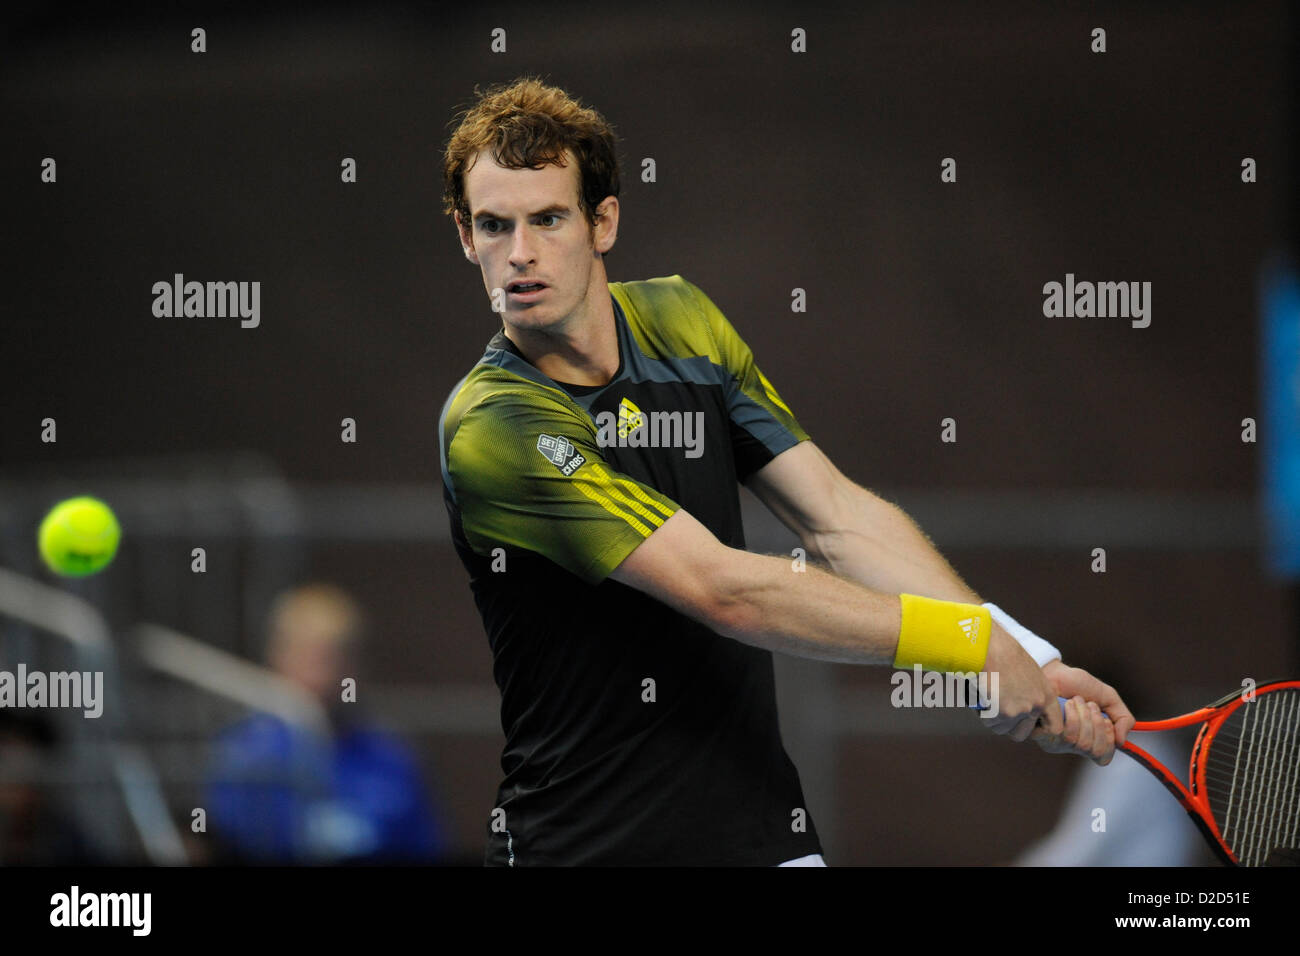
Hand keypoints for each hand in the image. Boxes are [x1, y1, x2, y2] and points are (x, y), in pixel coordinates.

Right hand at [978, 623, 1056, 740]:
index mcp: (1046, 695)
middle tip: (997, 711)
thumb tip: (1021, 714)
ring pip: (1003, 729)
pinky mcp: (1003, 712)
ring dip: (993, 719)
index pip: (1055, 727)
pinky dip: (982, 713)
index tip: (1026, 723)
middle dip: (1008, 726)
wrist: (989, 646)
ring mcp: (1020, 711)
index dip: (1040, 729)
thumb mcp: (1028, 674)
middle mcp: (1036, 705)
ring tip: (986, 700)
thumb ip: (1029, 694)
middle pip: (1023, 733)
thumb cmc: (1003, 653)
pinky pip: (990, 722)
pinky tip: (980, 697)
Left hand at [1030, 660, 1135, 764]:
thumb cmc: (1079, 685)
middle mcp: (1073, 746)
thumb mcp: (1109, 699)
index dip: (1108, 740)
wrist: (1055, 671)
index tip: (1107, 720)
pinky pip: (1065, 735)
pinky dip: (1072, 715)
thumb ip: (1123, 719)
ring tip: (1077, 701)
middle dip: (1097, 724)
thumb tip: (1121, 742)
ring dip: (1084, 716)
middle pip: (1094, 750)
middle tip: (1090, 705)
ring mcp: (1057, 743)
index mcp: (1089, 740)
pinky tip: (1066, 703)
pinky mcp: (1043, 736)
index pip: (1103, 758)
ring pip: (1081, 743)